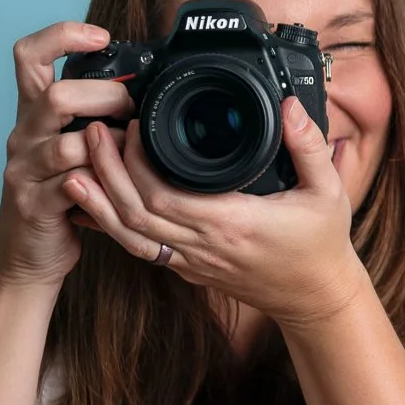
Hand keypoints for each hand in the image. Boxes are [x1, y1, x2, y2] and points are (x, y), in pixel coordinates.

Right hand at [0, 21, 133, 287]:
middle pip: (53, 94)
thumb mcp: (72, 149)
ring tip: (130, 149)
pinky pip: (70, 184)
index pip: (29, 56)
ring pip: (64, 142)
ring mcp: (23, 171)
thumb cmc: (62, 198)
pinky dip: (99, 180)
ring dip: (108, 143)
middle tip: (133, 108)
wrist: (29, 258)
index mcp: (33, 116)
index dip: (61, 36)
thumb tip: (138, 89)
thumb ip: (92, 119)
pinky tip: (114, 182)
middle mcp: (22, 136)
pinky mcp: (34, 205)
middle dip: (104, 95)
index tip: (101, 37)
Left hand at [67, 95, 370, 331]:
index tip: (134, 124)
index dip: (136, 163)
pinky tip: (94, 203)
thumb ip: (309, 145)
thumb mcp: (328, 190)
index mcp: (233, 223)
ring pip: (128, 235)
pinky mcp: (188, 269)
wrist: (315, 299)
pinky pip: (140, 248)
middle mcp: (204, 246)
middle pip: (135, 212)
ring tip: (76, 165)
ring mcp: (192, 261)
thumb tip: (287, 106)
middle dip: (106, 171)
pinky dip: (112, 225)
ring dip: (98, 201)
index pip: (165, 195)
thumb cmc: (321, 245)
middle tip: (94, 131)